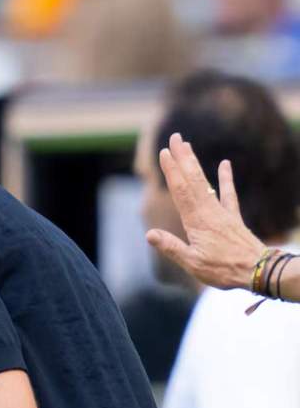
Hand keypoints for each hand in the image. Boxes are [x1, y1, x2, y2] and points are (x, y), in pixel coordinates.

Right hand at [145, 133, 265, 289]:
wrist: (257, 270)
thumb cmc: (223, 270)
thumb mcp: (192, 263)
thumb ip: (171, 247)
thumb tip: (149, 234)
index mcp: (196, 221)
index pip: (180, 191)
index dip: (171, 171)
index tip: (164, 152)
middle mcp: (208, 211)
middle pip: (192, 179)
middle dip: (182, 158)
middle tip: (175, 137)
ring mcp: (222, 212)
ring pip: (206, 183)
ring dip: (195, 164)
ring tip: (188, 146)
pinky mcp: (232, 218)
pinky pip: (228, 194)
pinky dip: (226, 178)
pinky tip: (225, 164)